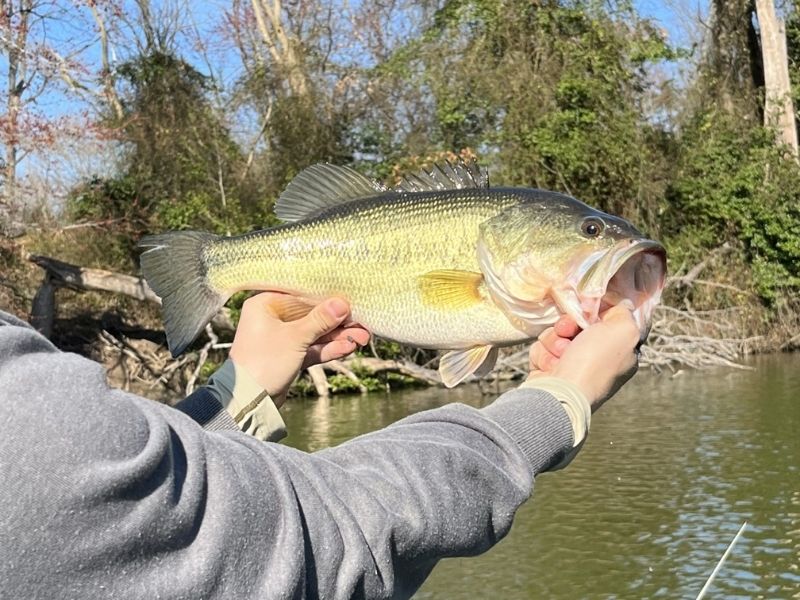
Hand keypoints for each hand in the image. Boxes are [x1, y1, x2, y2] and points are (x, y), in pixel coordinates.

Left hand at [229, 293, 369, 405]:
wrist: (249, 401)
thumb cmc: (264, 362)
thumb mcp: (296, 337)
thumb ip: (320, 320)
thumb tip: (342, 303)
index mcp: (265, 304)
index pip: (301, 294)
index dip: (326, 297)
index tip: (348, 299)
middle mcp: (272, 318)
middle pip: (311, 314)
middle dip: (337, 321)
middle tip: (361, 322)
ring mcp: (280, 338)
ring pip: (314, 333)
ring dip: (337, 336)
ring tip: (363, 338)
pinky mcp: (288, 356)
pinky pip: (311, 348)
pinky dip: (328, 348)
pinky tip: (348, 347)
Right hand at [527, 302, 639, 410]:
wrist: (561, 394)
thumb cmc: (594, 362)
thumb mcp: (624, 331)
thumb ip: (624, 313)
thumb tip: (615, 306)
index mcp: (619, 351)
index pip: (605, 321)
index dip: (594, 312)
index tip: (587, 309)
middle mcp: (596, 359)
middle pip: (577, 325)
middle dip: (569, 325)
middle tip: (568, 331)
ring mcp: (571, 366)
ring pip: (556, 335)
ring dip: (554, 340)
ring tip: (559, 355)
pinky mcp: (548, 371)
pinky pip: (541, 349)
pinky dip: (543, 355)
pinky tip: (550, 367)